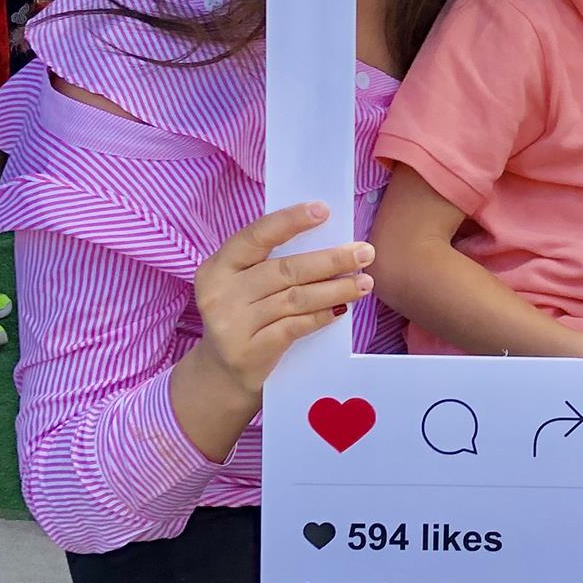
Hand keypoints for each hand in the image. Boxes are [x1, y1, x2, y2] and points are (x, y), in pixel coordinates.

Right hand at [193, 203, 372, 402]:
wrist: (222, 373)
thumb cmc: (243, 317)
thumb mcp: (243, 285)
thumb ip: (271, 263)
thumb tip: (327, 238)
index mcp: (218, 266)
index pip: (256, 236)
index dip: (290, 221)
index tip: (324, 210)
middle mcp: (220, 293)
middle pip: (285, 270)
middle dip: (330, 260)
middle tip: (365, 252)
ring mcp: (232, 324)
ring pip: (295, 299)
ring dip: (336, 289)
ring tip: (364, 282)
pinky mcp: (249, 351)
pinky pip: (295, 327)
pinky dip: (321, 316)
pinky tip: (341, 309)